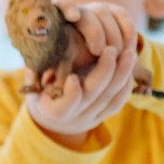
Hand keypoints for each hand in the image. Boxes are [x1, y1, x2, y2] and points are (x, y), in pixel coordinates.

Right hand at [25, 0, 140, 146]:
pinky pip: (119, 102)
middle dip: (104, 73)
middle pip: (93, 97)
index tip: (73, 79)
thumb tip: (38, 44)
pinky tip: (130, 66)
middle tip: (111, 49)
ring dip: (122, 75)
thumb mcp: (34, 82)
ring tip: (129, 53)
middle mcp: (74, 117)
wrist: (53, 120)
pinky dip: (126, 84)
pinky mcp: (103, 116)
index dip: (70, 95)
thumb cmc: (40, 90)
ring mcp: (91, 118)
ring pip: (111, 98)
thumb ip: (37, 67)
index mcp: (52, 111)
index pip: (63, 107)